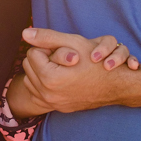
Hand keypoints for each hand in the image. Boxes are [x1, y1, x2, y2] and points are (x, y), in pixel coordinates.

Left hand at [18, 27, 140, 113]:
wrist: (116, 86)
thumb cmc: (98, 61)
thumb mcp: (74, 43)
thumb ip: (47, 37)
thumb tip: (24, 33)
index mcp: (50, 78)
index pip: (33, 52)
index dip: (47, 47)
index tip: (62, 49)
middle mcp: (48, 94)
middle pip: (28, 66)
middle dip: (41, 58)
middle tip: (60, 56)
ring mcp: (52, 103)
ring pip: (30, 80)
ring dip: (40, 70)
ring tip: (59, 66)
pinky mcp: (57, 108)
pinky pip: (37, 93)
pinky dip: (43, 83)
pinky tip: (57, 76)